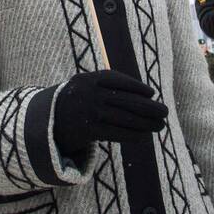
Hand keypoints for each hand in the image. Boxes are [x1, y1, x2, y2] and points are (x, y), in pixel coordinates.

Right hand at [52, 70, 168, 155]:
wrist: (49, 122)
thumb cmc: (76, 101)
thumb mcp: (85, 85)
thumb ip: (108, 85)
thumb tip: (145, 94)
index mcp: (88, 78)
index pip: (118, 80)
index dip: (137, 86)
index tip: (152, 93)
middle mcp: (88, 93)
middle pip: (126, 100)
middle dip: (149, 107)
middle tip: (165, 112)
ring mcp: (88, 112)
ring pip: (124, 118)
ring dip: (146, 123)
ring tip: (160, 125)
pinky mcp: (88, 131)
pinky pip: (116, 132)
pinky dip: (133, 134)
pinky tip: (144, 135)